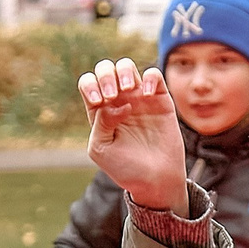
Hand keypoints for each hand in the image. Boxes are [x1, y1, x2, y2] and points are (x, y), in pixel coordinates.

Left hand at [81, 57, 186, 212]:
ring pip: (127, 66)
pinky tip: (147, 95)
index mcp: (100, 111)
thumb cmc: (125, 168)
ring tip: (128, 90)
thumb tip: (117, 101)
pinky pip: (154, 75)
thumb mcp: (101, 149)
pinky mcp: (160, 100)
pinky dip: (149, 78)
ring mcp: (139, 99)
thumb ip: (101, 122)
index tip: (98, 101)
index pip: (88, 83)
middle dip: (106, 75)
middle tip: (112, 95)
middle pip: (106, 69)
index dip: (91, 85)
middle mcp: (118, 101)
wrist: (155, 181)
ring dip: (124, 72)